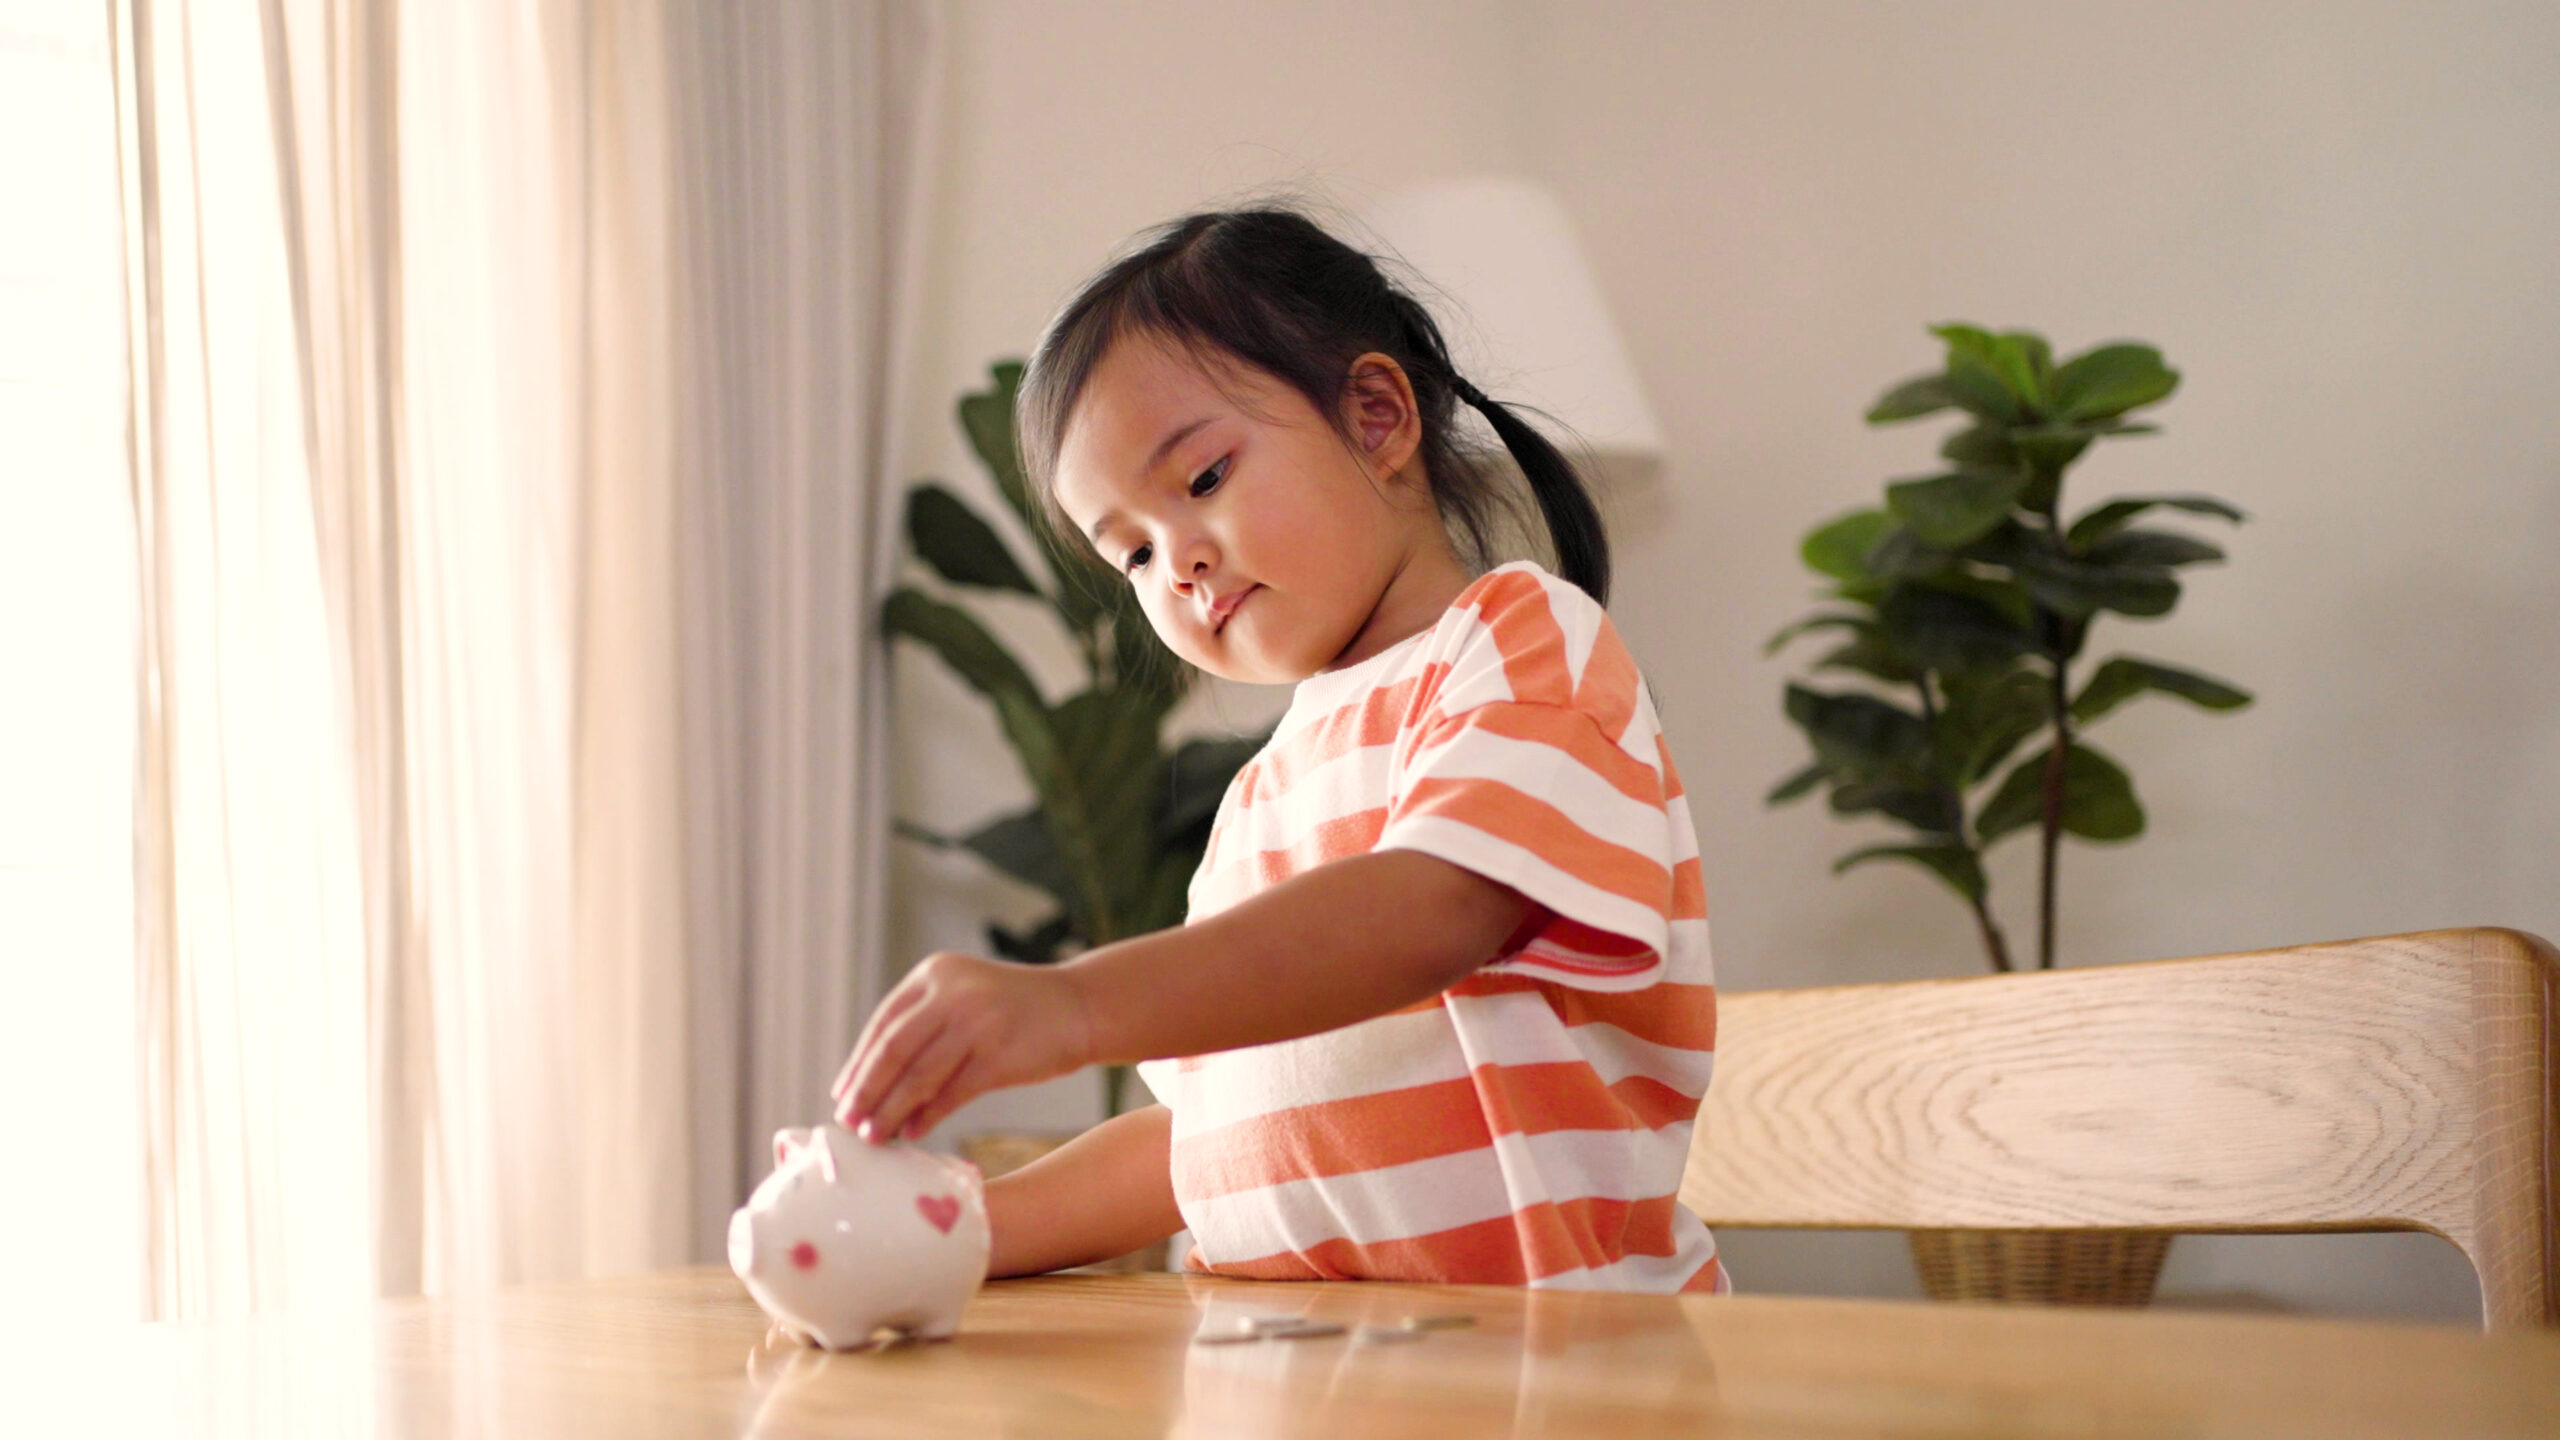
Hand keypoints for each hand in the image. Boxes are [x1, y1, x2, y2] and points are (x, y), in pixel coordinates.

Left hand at [830, 951, 1095, 1142]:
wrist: (1078, 1007)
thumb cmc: (1013, 1012)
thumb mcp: (964, 997)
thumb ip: (924, 1025)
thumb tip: (870, 1081)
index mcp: (935, 974)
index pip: (883, 1024)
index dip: (858, 1064)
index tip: (842, 1096)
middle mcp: (953, 992)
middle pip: (893, 1049)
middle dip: (866, 1091)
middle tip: (850, 1122)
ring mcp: (978, 1022)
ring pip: (919, 1075)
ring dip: (891, 1110)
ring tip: (875, 1136)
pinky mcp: (999, 1055)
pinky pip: (952, 1093)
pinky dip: (927, 1115)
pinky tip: (913, 1132)